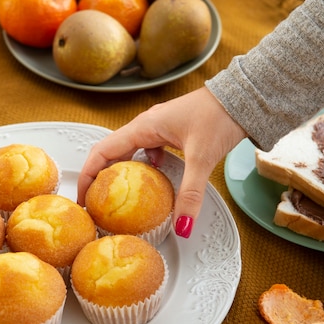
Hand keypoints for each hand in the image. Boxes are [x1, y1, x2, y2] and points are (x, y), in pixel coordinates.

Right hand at [77, 86, 245, 237]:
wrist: (242, 97)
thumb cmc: (219, 117)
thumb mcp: (202, 158)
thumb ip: (191, 193)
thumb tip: (182, 226)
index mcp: (143, 127)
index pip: (102, 152)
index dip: (87, 175)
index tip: (82, 198)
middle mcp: (146, 125)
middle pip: (111, 152)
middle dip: (100, 177)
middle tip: (97, 204)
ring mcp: (158, 127)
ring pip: (129, 151)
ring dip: (122, 172)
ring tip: (119, 196)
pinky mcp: (171, 131)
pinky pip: (148, 150)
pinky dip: (146, 165)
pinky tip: (158, 175)